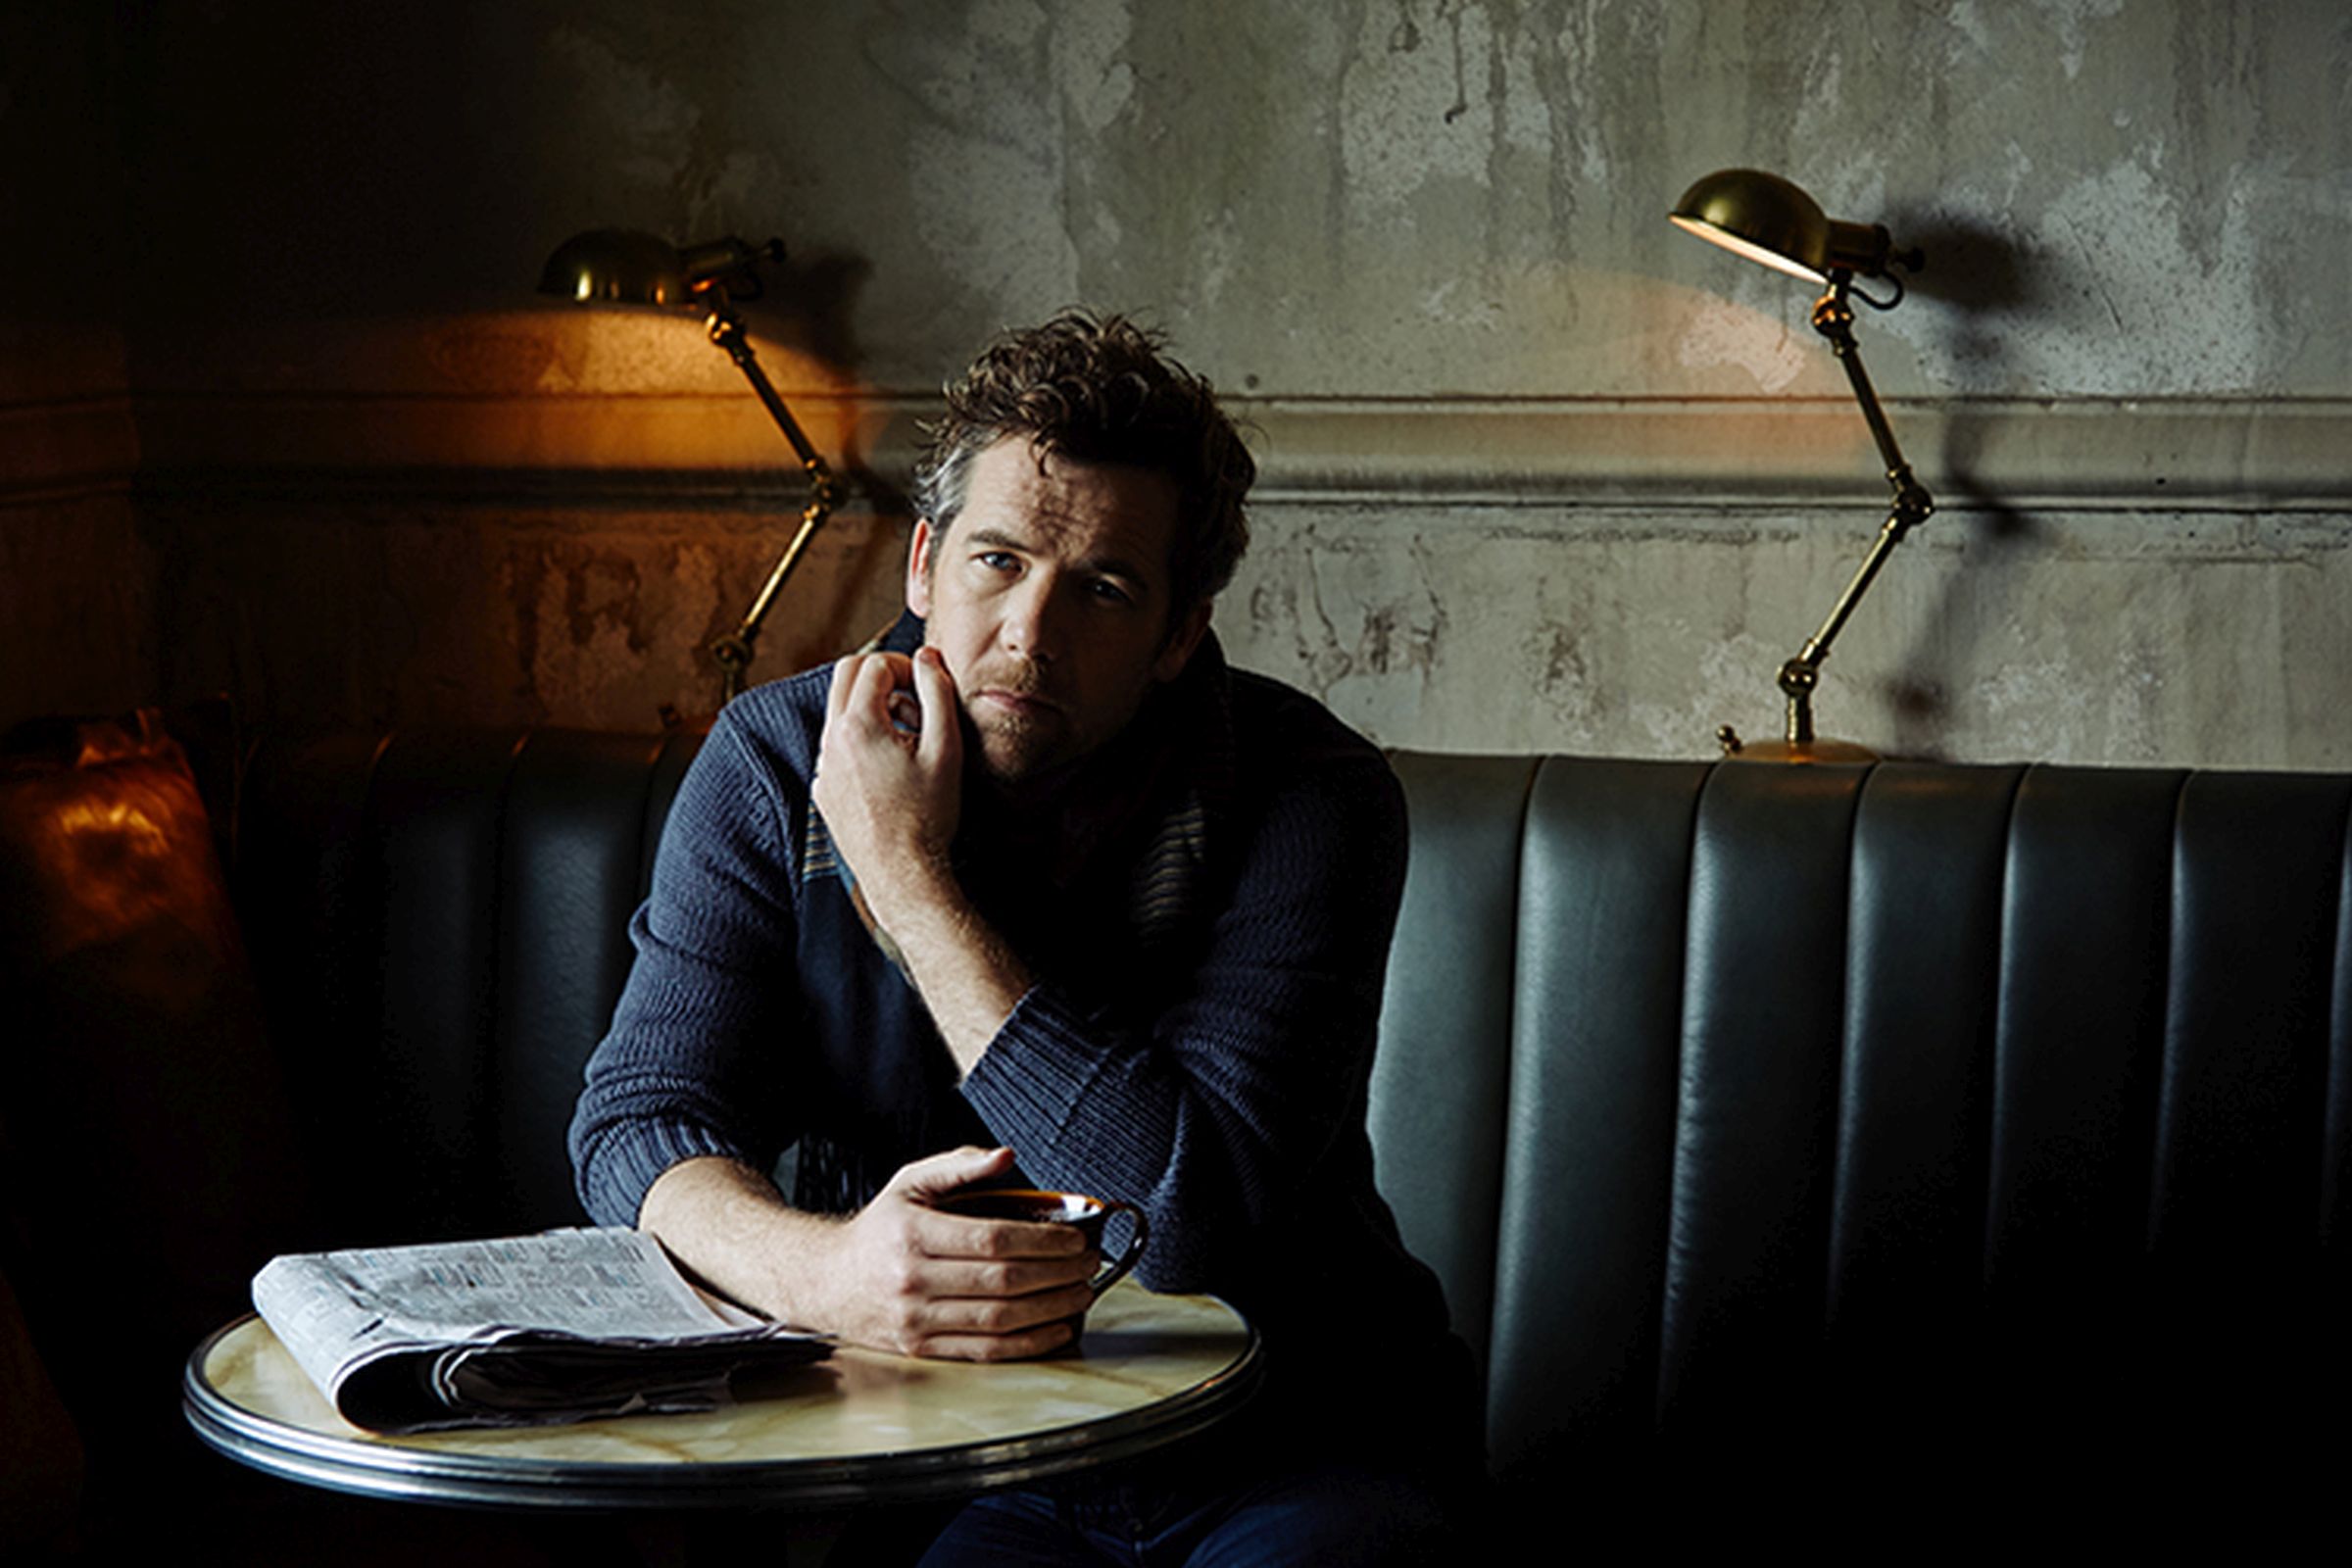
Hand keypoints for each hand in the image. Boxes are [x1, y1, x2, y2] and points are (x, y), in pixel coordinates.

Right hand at [808, 1146, 1100, 1359]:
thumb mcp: (912, 1182)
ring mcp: (916, 1320)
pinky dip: (1029, 1343)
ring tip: (1082, 1294)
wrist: (829, 1281)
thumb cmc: (881, 1228)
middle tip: (1090, 1265)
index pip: (994, 1239)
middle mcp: (912, 1279)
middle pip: (1003, 1280)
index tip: (1076, 1239)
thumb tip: (1007, 1157)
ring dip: (1052, 1308)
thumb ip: (961, 1164)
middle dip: (1058, 1274)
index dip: (1043, 1241)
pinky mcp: (922, 1349)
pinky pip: (986, 1351)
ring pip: (999, 1319)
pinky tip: (1057, 1328)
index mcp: (914, 1233)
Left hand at [812, 648, 964, 931]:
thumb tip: (926, 658)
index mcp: (858, 726)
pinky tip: (891, 769)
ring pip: (840, 711)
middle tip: (913, 697)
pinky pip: (837, 745)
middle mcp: (830, 741)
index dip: (905, 666)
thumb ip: (937, 693)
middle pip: (845, 675)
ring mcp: (823, 766)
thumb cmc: (928, 815)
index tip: (926, 686)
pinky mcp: (823, 788)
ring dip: (872, 708)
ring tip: (909, 738)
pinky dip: (861, 740)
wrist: (903, 874)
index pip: (874, 664)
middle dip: (881, 675)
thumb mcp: (946, 748)